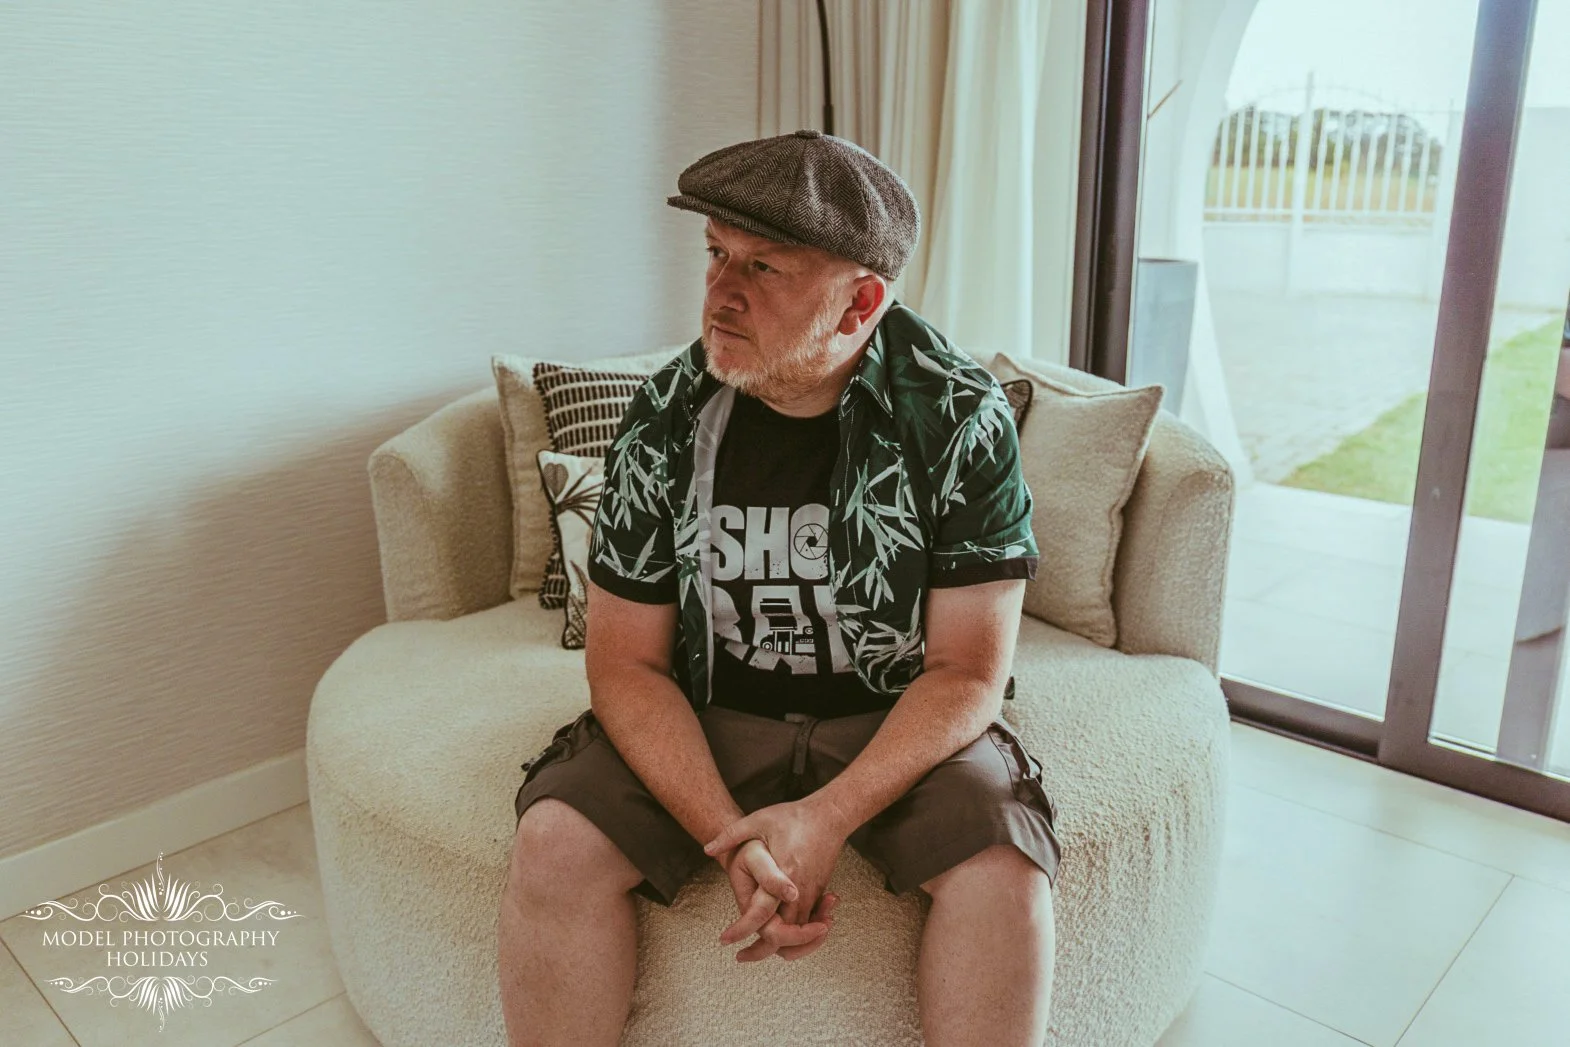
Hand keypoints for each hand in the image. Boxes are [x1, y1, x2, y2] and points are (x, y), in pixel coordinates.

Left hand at [704, 797, 848, 961]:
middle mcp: (801, 890)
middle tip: (742, 957)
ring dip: (784, 946)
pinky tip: (783, 934)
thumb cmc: (794, 816)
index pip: (765, 915)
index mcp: (785, 875)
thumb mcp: (759, 820)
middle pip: (785, 935)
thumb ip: (731, 835)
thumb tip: (706, 848)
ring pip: (800, 933)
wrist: (830, 815)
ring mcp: (813, 893)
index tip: (725, 939)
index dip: (743, 930)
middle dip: (763, 950)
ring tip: (756, 952)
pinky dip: (798, 935)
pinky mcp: (820, 892)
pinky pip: (810, 923)